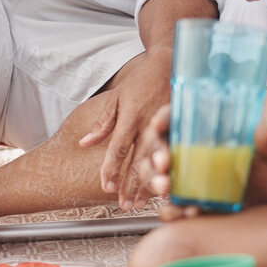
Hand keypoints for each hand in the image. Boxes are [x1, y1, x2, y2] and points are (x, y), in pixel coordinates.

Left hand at [80, 49, 171, 207]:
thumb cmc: (141, 81)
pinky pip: (175, 154)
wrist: (170, 62)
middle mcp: (149, 123)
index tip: (106, 186)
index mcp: (131, 116)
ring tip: (140, 202)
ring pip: (157, 161)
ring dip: (148, 183)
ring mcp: (168, 126)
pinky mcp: (182, 127)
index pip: (118, 148)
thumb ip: (103, 123)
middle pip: (138, 160)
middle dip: (130, 184)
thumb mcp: (117, 98)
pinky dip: (169, 172)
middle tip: (123, 204)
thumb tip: (84, 143)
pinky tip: (164, 186)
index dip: (111, 168)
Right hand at [136, 107, 266, 215]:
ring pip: (154, 175)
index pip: (177, 117)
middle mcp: (187, 152)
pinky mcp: (186, 203)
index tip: (159, 124)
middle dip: (154, 153)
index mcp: (205, 130)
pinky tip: (188, 212)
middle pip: (157, 146)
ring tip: (167, 188)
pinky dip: (172, 211)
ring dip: (154, 180)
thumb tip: (261, 130)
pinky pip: (169, 208)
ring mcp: (183, 179)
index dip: (164, 118)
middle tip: (164, 163)